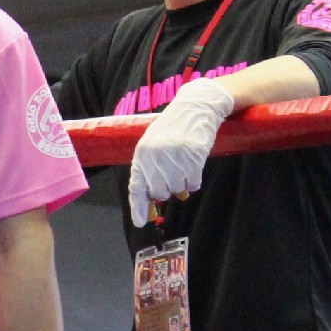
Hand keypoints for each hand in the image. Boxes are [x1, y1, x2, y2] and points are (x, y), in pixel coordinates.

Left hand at [128, 77, 233, 226]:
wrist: (194, 107)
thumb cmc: (172, 130)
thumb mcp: (154, 146)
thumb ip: (150, 170)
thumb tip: (152, 200)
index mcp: (141, 154)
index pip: (136, 186)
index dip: (138, 207)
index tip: (140, 223)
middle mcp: (155, 156)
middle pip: (160, 192)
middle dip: (167, 189)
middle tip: (173, 175)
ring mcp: (174, 155)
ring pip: (177, 189)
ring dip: (182, 183)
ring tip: (183, 165)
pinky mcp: (193, 155)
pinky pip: (193, 183)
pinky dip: (194, 180)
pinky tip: (193, 166)